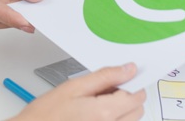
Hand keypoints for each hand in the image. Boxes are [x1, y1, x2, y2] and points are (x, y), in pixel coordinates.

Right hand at [10, 63, 146, 120]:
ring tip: (96, 102)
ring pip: (129, 120)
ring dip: (121, 109)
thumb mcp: (75, 87)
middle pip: (137, 110)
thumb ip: (105, 76)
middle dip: (127, 97)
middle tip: (104, 88)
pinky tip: (94, 113)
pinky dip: (113, 118)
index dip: (132, 83)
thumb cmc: (47, 114)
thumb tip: (129, 69)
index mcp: (105, 113)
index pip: (137, 96)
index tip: (123, 76)